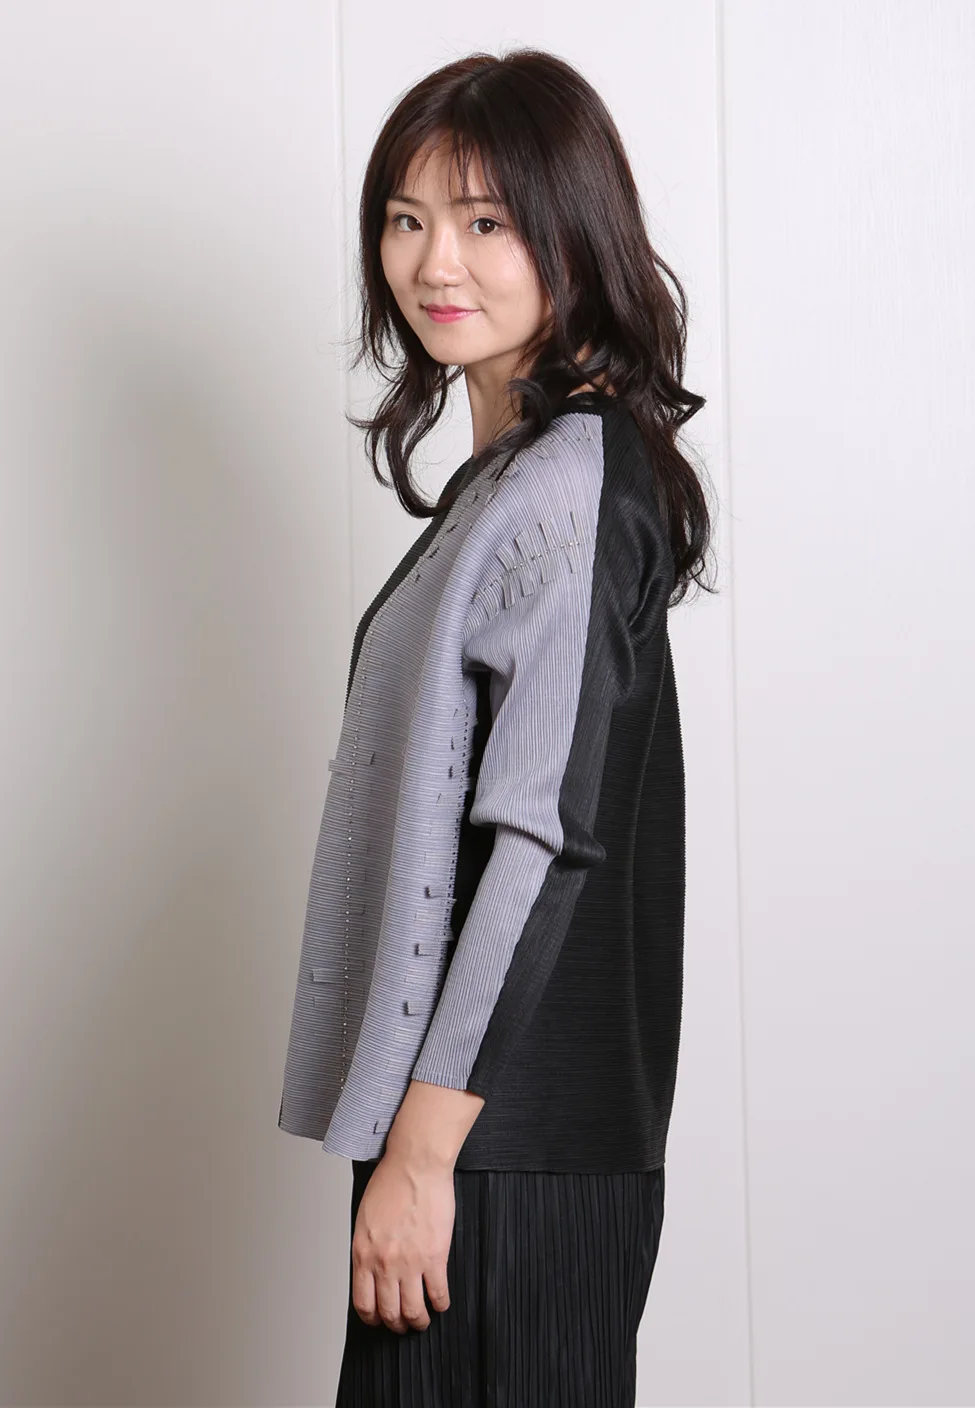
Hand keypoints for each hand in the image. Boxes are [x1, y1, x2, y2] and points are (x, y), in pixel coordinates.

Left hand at [351, 1153, 454, 1332]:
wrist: (415, 1165)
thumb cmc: (391, 1182)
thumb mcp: (365, 1219)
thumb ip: (367, 1247)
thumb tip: (371, 1269)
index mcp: (363, 1254)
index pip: (363, 1302)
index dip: (373, 1317)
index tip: (380, 1319)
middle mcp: (384, 1264)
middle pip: (389, 1312)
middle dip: (397, 1325)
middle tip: (403, 1325)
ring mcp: (410, 1263)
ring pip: (413, 1311)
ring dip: (419, 1321)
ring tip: (423, 1320)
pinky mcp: (435, 1256)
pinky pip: (438, 1293)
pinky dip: (440, 1304)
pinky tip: (441, 1302)